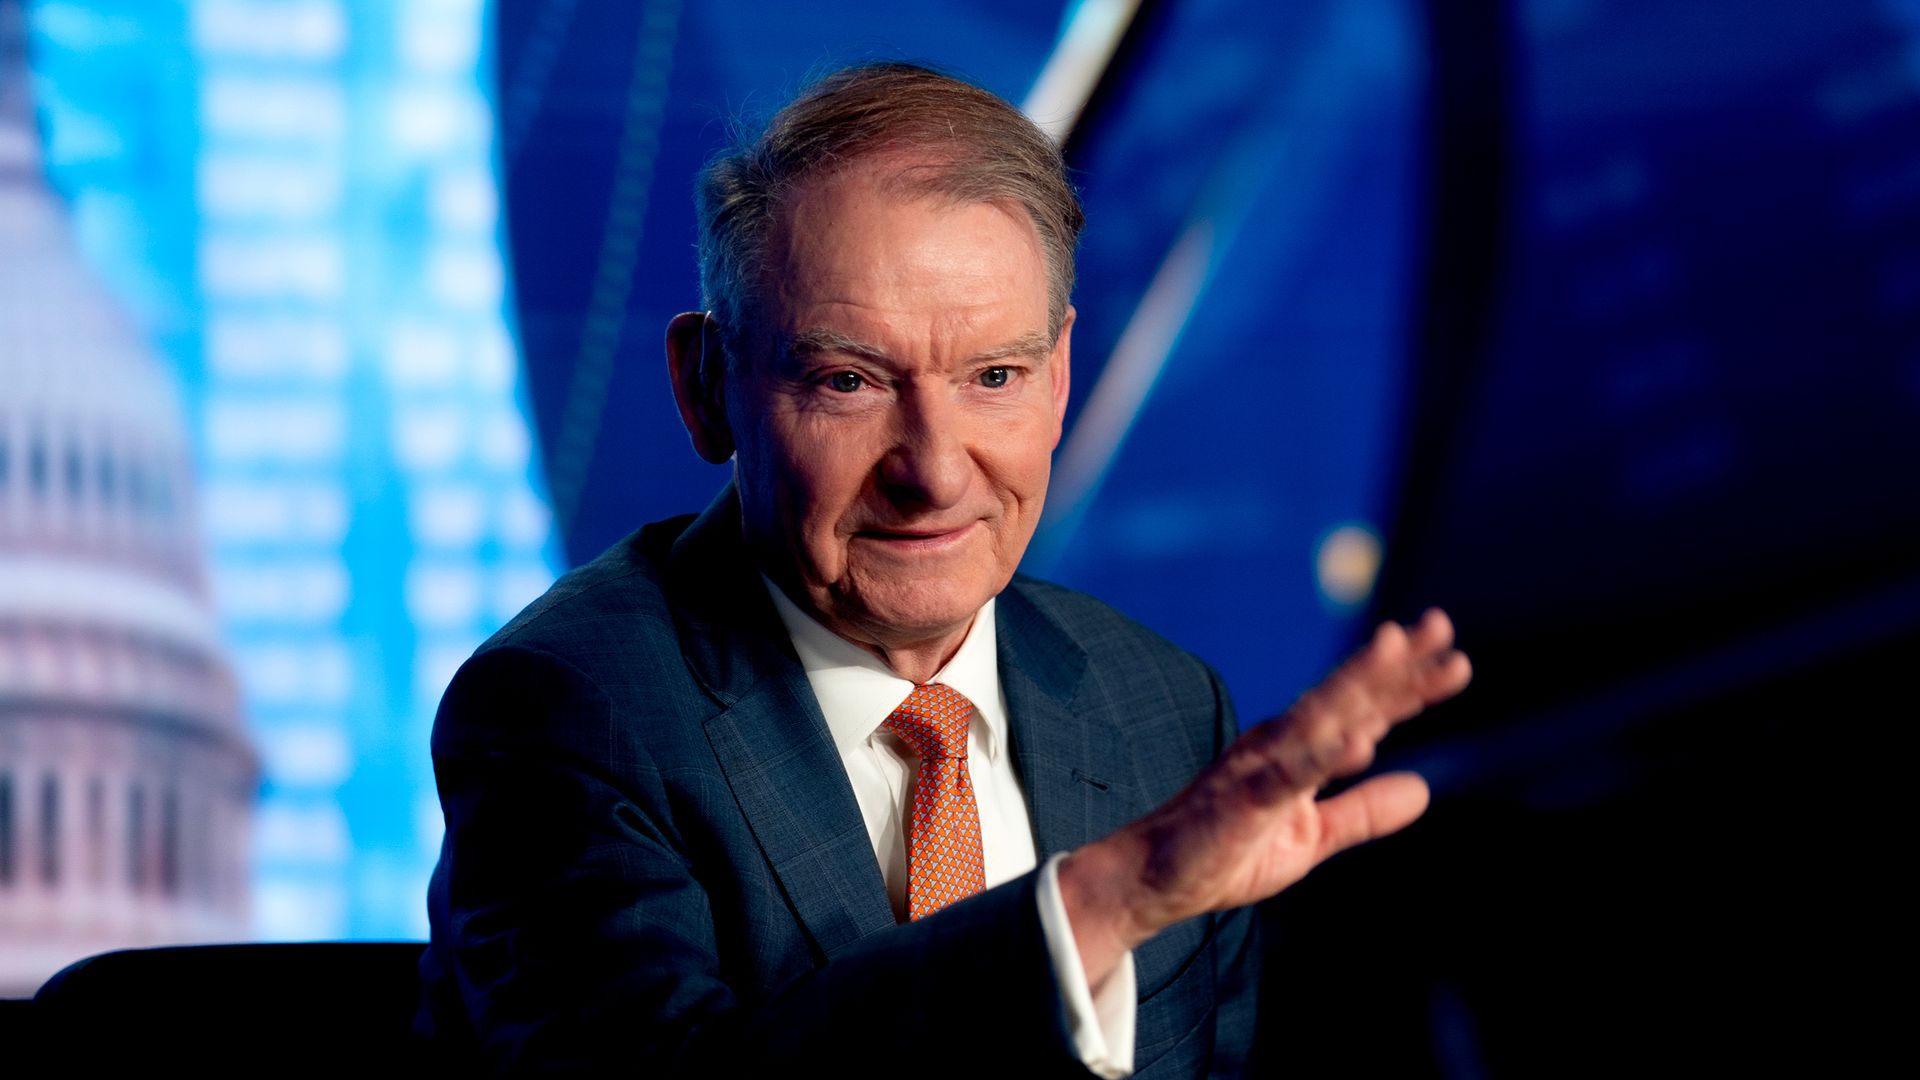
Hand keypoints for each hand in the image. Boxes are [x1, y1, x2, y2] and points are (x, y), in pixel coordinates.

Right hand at [1058, 608, 1471, 984]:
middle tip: (1441, 626)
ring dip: (1357, 683)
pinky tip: (1358, 743)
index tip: (1454, 657)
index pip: (1365, 710)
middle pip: (1347, 695)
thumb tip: (1424, 789)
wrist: (1157, 879)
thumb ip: (1365, 811)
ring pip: (1317, 716)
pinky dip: (1321, 756)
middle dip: (1396, 663)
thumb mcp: (1314, 836)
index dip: (1409, 683)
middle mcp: (1282, 743)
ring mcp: (1261, 765)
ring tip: (1395, 650)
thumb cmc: (1227, 851)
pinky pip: (1286, 774)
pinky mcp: (1243, 798)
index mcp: (1301, 750)